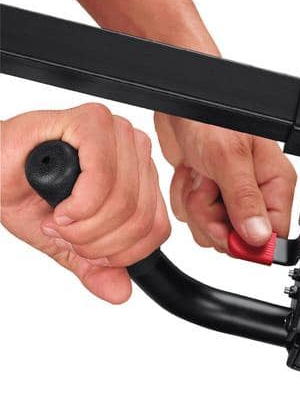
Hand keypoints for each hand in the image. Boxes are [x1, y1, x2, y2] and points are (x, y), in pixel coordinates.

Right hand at [1, 103, 169, 303]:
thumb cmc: (24, 193)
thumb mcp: (68, 243)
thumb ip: (97, 267)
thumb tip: (121, 294)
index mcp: (140, 174)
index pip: (157, 228)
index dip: (122, 253)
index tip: (89, 251)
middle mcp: (134, 150)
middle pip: (141, 220)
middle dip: (97, 242)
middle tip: (66, 235)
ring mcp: (117, 133)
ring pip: (124, 204)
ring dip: (84, 227)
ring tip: (58, 220)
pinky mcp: (93, 122)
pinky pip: (104, 179)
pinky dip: (80, 205)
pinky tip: (60, 207)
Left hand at [154, 113, 295, 252]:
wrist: (178, 99)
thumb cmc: (210, 115)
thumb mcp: (229, 158)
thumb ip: (245, 200)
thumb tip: (259, 237)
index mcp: (276, 184)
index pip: (273, 235)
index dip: (248, 240)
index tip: (228, 228)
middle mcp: (257, 193)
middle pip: (239, 238)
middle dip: (214, 218)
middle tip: (208, 188)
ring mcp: (230, 196)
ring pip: (213, 230)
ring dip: (196, 206)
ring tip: (200, 175)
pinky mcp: (208, 195)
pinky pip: (194, 218)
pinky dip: (184, 197)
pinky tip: (191, 174)